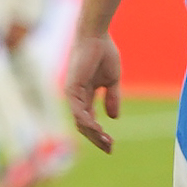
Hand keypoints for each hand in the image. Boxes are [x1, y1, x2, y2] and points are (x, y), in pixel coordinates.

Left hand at [65, 31, 122, 152]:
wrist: (97, 38)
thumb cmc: (104, 54)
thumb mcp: (112, 82)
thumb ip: (112, 98)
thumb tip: (114, 118)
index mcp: (85, 95)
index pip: (90, 121)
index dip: (100, 134)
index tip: (112, 145)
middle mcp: (76, 97)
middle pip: (84, 125)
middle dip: (97, 139)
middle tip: (110, 149)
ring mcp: (72, 93)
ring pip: (80, 121)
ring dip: (93, 134)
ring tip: (107, 142)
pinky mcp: (72, 88)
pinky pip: (79, 110)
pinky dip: (88, 121)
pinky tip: (99, 129)